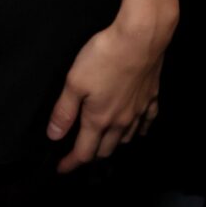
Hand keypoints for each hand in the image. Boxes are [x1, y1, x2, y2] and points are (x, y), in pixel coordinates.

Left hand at [47, 6, 176, 172]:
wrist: (141, 38)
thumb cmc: (105, 56)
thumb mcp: (74, 81)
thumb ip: (64, 111)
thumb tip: (54, 136)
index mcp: (99, 119)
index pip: (83, 152)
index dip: (70, 163)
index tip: (61, 168)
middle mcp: (121, 121)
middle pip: (105, 149)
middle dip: (91, 154)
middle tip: (80, 151)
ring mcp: (139, 111)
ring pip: (126, 139)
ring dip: (113, 144)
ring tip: (103, 142)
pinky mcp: (151, 97)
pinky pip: (146, 122)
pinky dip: (139, 130)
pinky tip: (137, 129)